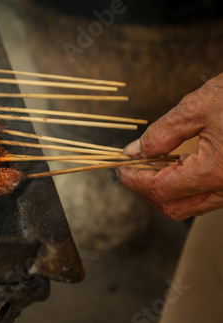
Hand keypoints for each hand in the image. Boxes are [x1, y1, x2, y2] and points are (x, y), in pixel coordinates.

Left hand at [117, 73, 222, 220]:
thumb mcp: (200, 106)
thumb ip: (162, 133)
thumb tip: (134, 151)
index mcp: (216, 172)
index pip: (160, 190)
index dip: (134, 181)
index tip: (119, 167)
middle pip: (174, 207)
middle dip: (147, 191)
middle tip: (132, 169)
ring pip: (192, 204)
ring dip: (165, 189)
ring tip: (152, 163)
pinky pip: (208, 195)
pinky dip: (185, 184)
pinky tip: (178, 162)